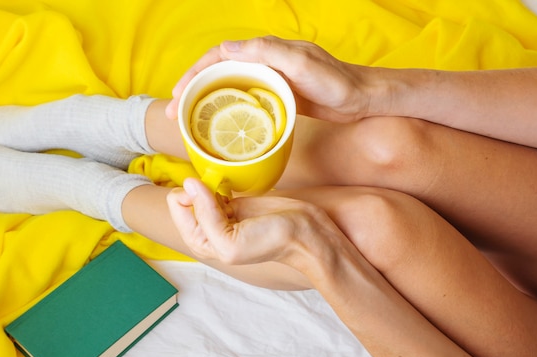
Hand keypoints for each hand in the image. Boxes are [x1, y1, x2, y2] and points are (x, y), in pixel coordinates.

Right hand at [165, 36, 373, 122]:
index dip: (193, 74)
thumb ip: (267, 52)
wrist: (362, 99)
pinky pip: (244, 102)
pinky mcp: (277, 98)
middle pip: (218, 74)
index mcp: (265, 51)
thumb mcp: (301, 63)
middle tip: (174, 114)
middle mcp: (264, 63)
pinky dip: (227, 113)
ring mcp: (270, 81)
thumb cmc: (336, 81)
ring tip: (188, 123)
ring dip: (206, 104)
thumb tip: (228, 47)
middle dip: (192, 92)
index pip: (218, 57)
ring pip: (228, 89)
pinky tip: (220, 129)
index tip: (176, 94)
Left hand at [166, 178, 335, 271]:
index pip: (178, 209)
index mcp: (201, 242)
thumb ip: (206, 214)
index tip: (214, 197)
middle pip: (185, 198)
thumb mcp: (231, 239)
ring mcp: (220, 215)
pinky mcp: (234, 202)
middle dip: (199, 191)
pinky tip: (230, 186)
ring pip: (198, 190)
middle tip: (222, 194)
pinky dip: (218, 182)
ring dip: (209, 185)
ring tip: (227, 191)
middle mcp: (207, 230)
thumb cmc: (271, 241)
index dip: (190, 198)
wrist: (304, 233)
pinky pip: (214, 187)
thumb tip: (189, 183)